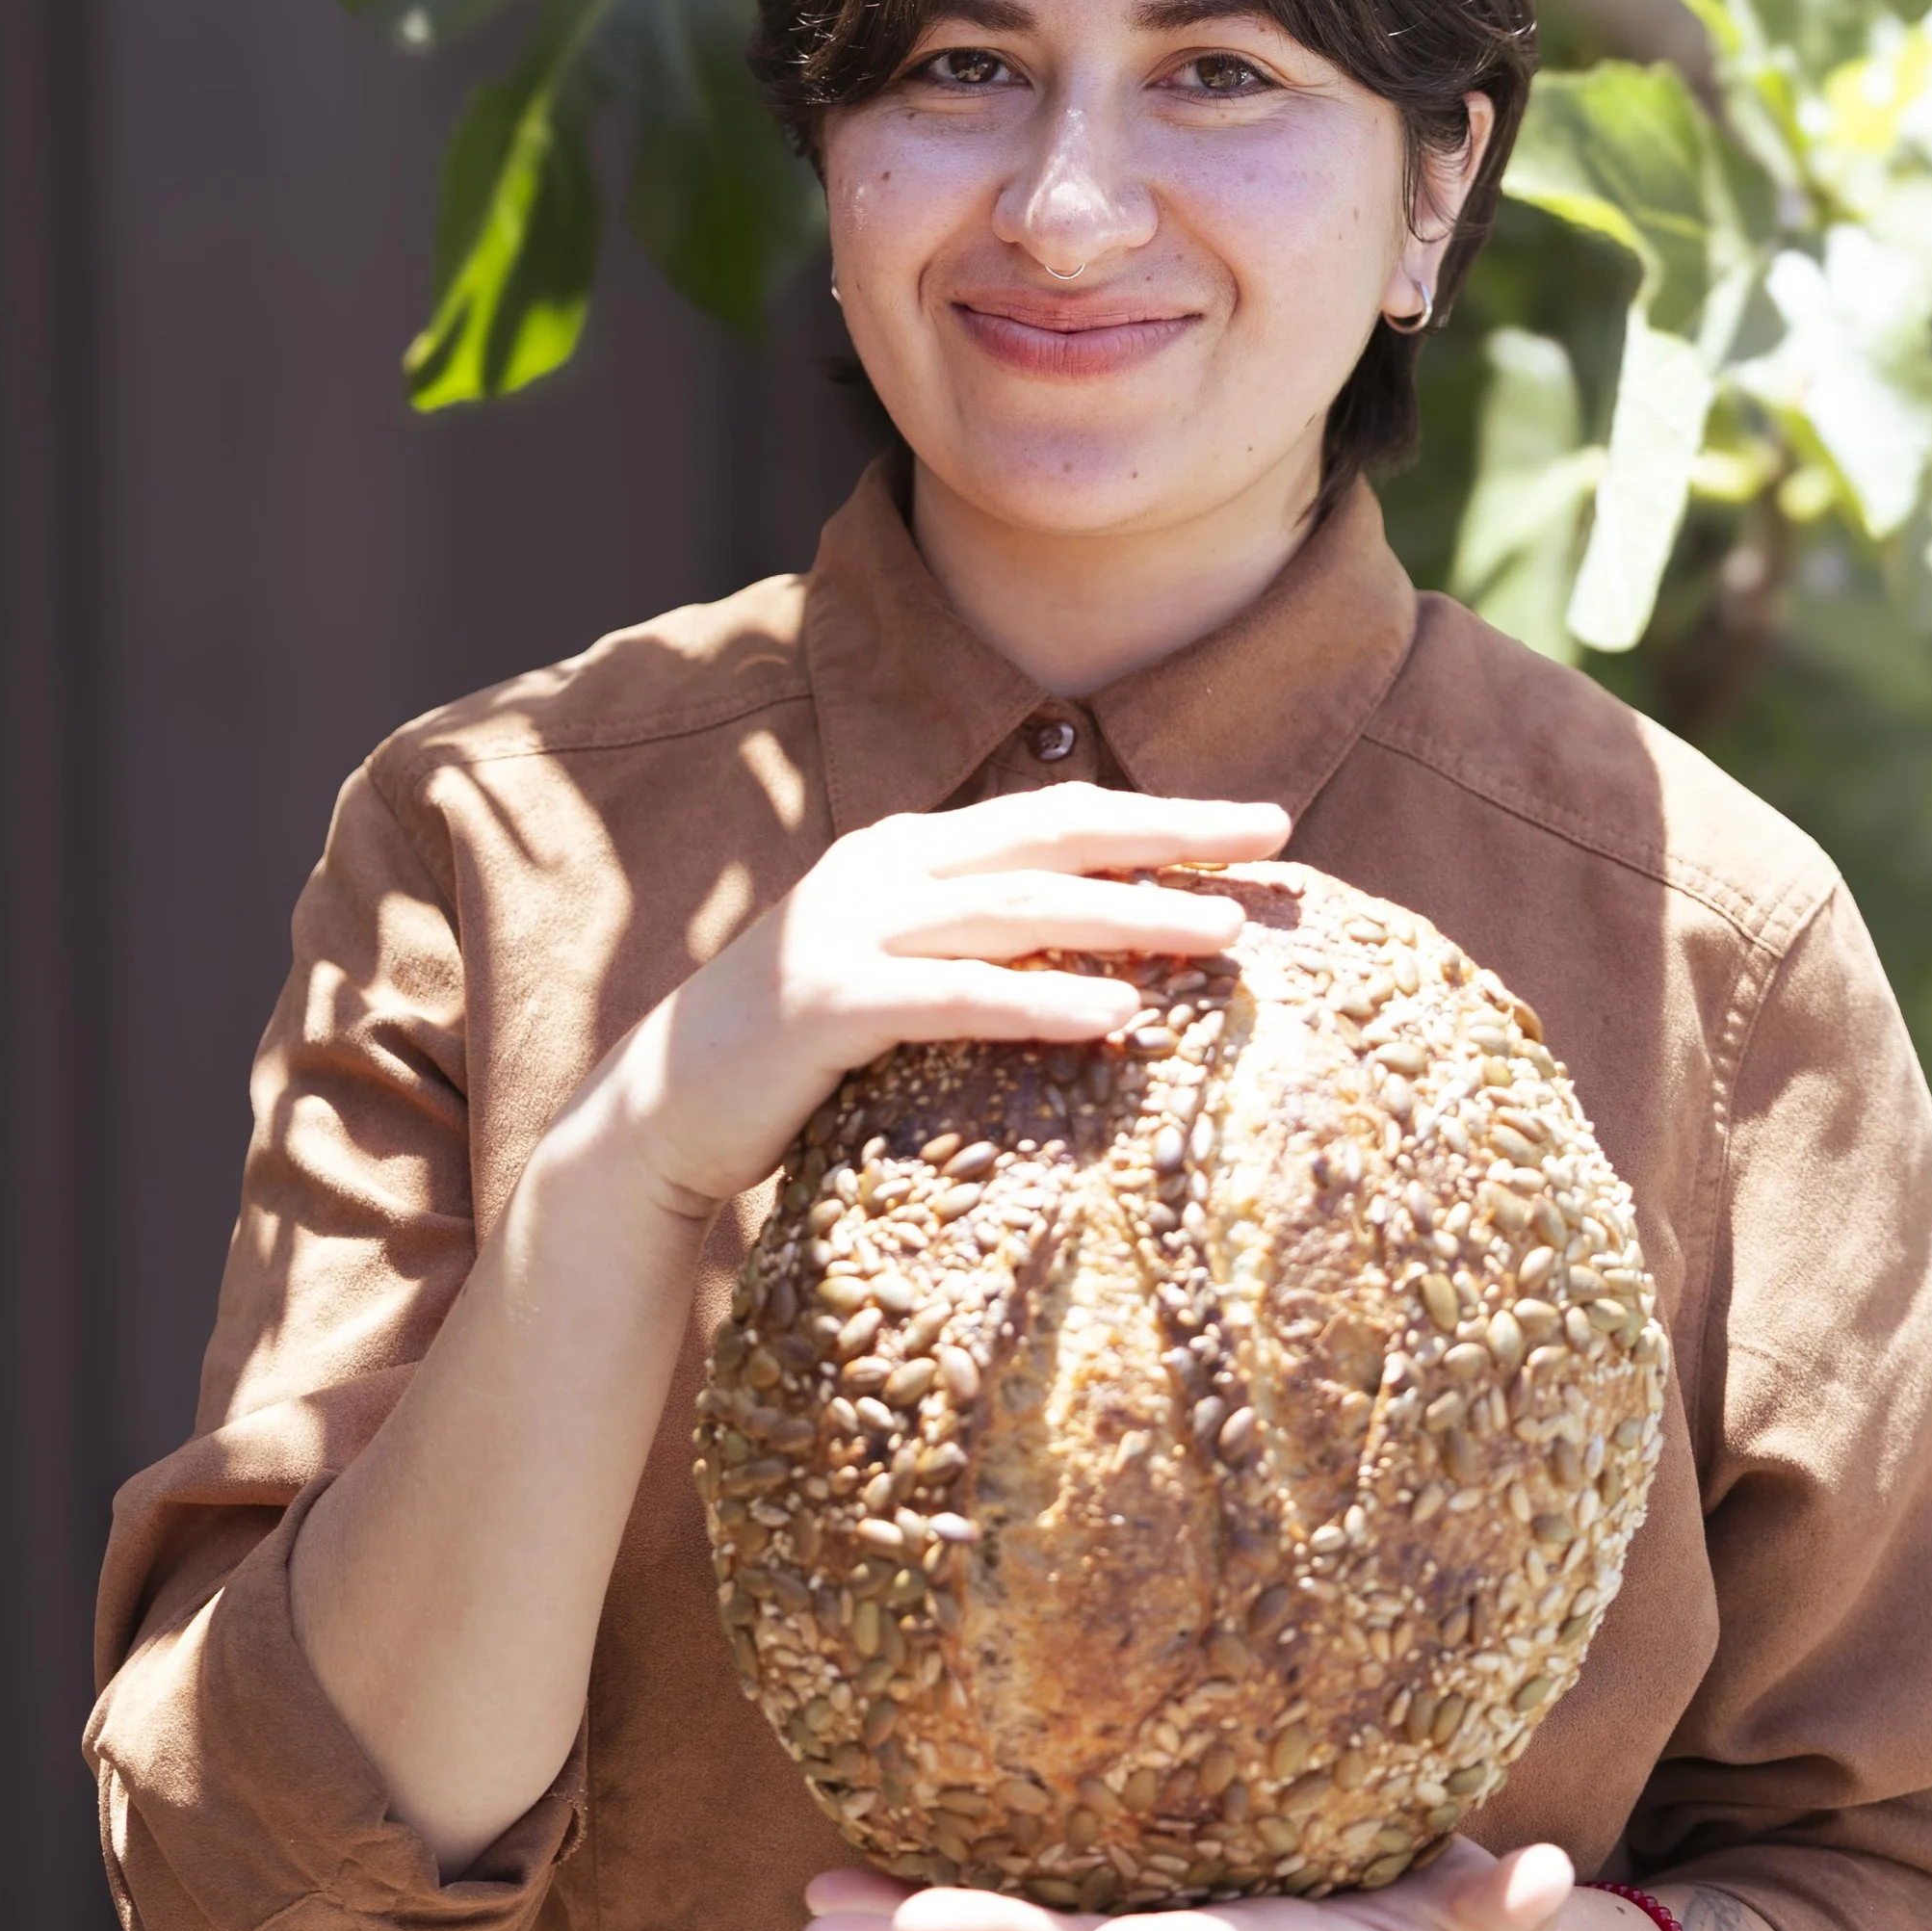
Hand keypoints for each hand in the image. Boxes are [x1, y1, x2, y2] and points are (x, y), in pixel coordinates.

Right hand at [537, 783, 1290, 1223]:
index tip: (1258, 824)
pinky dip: (1039, 1000)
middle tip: (1272, 837)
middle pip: (1051, 835)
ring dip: (1127, 914)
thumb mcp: (897, 976)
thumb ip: (977, 948)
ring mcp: (846, 930)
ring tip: (1220, 931)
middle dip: (1168, 835)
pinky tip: (1115, 1012)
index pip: (1052, 816)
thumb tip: (1106, 954)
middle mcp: (879, 870)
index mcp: (904, 852)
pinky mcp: (825, 1005)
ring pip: (1015, 908)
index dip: (1157, 815)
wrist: (659, 1115)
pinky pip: (953, 995)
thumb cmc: (799, 1059)